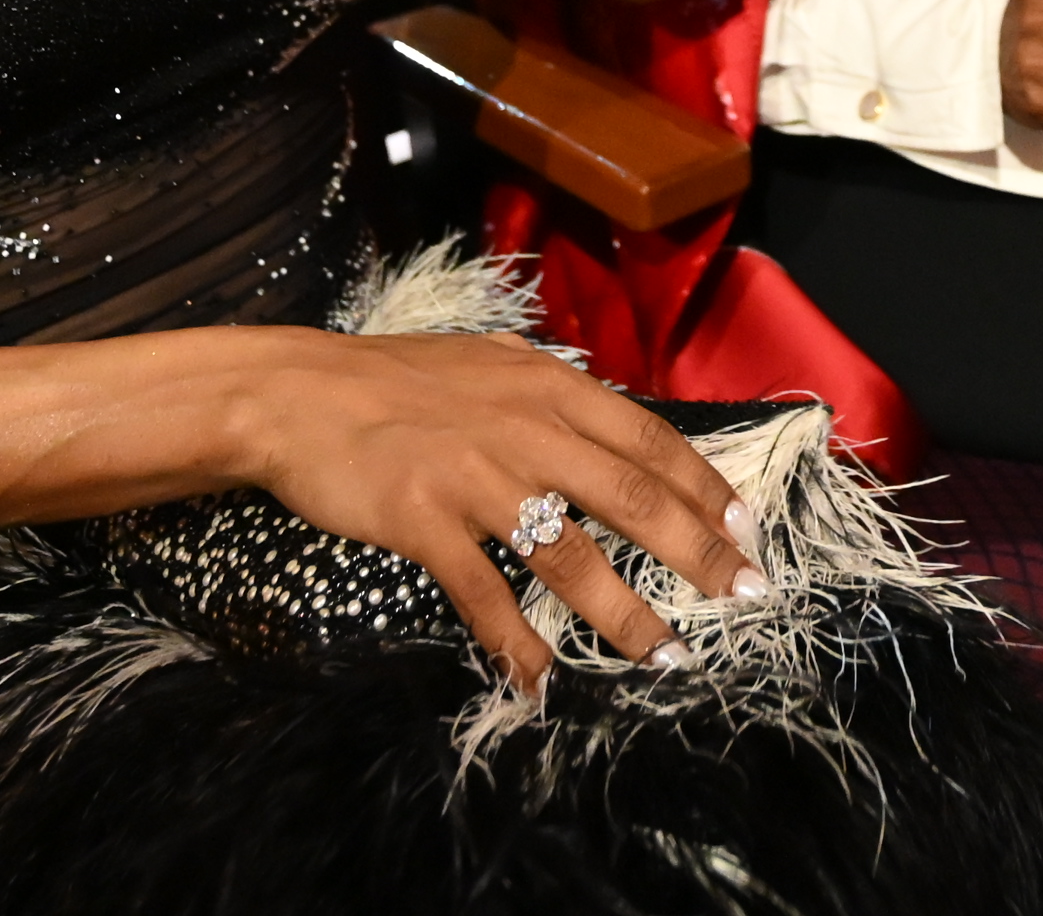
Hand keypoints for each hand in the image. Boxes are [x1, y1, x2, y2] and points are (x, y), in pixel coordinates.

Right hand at [236, 326, 761, 689]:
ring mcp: (475, 476)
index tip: (746, 530)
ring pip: (570, 556)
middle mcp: (525, 428)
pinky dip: (517, 641)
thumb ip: (549, 389)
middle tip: (745, 596)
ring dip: (625, 613)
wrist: (296, 393)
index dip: (703, 488)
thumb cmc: (393, 379)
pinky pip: (484, 593)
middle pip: (632, 500)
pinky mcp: (424, 521)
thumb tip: (610, 415)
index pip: (648, 440)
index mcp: (548, 387)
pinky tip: (541, 678)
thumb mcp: (489, 363)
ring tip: (665, 655)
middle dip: (698, 554)